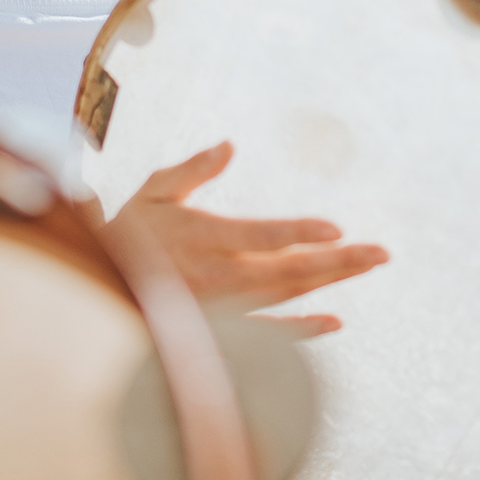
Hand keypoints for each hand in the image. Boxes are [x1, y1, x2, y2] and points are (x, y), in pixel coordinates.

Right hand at [111, 141, 388, 336]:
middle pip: (286, 270)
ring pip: (284, 297)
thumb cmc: (128, 230)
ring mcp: (219, 306)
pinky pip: (265, 333)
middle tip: (381, 253)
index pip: (259, 235)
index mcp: (199, 235)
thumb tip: (229, 147)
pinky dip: (301, 330)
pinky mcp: (218, 327)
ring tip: (367, 265)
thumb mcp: (152, 191)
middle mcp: (214, 274)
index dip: (298, 233)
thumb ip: (192, 171)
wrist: (98, 286)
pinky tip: (334, 321)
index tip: (336, 229)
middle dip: (337, 261)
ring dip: (329, 283)